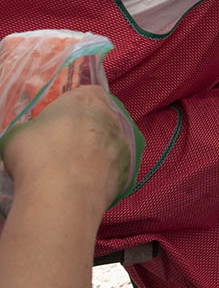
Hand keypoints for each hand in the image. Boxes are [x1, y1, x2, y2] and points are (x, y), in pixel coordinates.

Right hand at [0, 86, 131, 210]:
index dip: (74, 108)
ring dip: (99, 151)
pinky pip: (118, 165)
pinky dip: (106, 171)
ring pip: (112, 141)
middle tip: (67, 149)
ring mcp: (125, 140)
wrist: (63, 193)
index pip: (87, 94)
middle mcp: (112, 115)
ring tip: (77, 170)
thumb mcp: (19, 134)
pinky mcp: (131, 166)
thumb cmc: (37, 154)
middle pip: (102, 118)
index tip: (60, 122)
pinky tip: (89, 183)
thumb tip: (29, 134)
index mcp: (87, 98)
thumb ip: (31, 128)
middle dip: (88, 130)